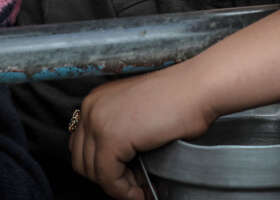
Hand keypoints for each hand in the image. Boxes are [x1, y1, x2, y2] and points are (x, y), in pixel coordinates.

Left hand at [70, 65, 216, 199]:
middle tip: (132, 183)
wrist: (198, 88)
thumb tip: (115, 166)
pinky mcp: (112, 138)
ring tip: (138, 188)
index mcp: (96, 100)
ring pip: (93, 173)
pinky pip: (108, 179)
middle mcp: (92, 107)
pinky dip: (124, 191)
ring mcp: (99, 122)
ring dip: (116, 186)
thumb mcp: (137, 112)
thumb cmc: (179, 98)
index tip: (122, 175)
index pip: (81, 145)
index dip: (100, 166)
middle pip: (81, 160)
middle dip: (106, 177)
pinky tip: (140, 191)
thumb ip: (119, 131)